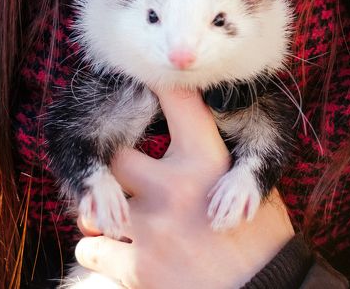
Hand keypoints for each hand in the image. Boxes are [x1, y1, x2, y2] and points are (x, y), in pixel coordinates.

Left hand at [74, 84, 294, 288]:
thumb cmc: (259, 241)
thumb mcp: (248, 187)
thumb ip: (216, 157)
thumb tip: (193, 122)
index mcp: (206, 161)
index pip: (178, 100)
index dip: (158, 82)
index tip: (146, 79)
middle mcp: (173, 187)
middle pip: (116, 157)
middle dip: (116, 169)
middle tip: (123, 179)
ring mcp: (151, 228)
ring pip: (95, 208)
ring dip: (102, 216)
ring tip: (116, 222)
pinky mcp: (137, 269)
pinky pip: (90, 250)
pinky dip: (97, 251)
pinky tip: (114, 252)